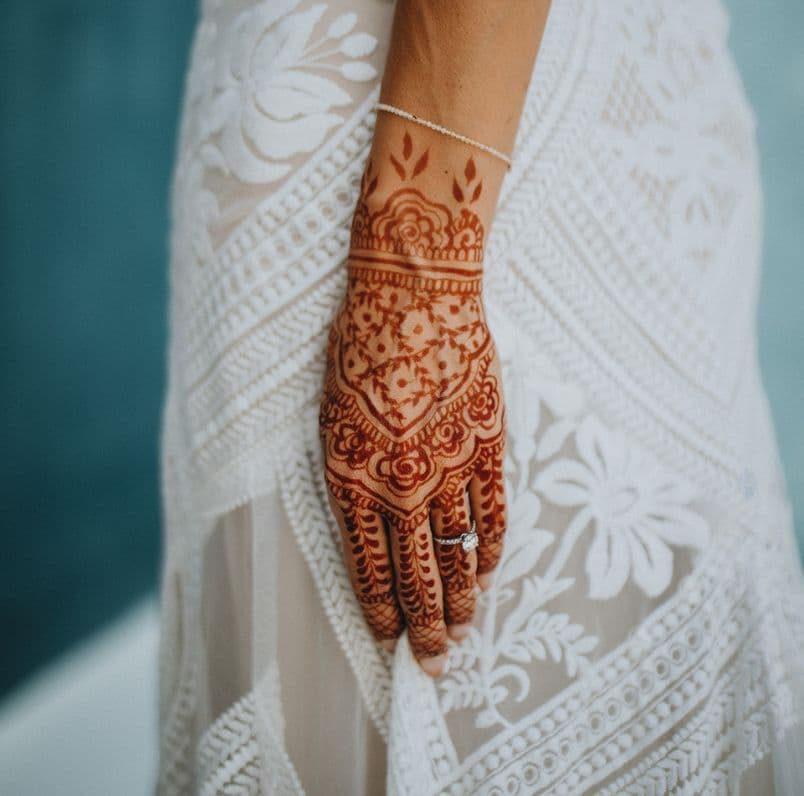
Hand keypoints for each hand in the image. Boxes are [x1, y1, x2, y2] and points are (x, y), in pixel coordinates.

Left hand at [319, 129, 507, 674]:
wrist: (412, 295)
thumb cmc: (360, 347)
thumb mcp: (332, 415)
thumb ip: (350, 472)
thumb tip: (369, 519)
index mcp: (352, 478)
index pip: (369, 566)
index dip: (381, 608)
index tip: (390, 637)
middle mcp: (401, 485)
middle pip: (416, 574)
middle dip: (425, 624)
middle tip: (433, 660)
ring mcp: (449, 467)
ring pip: (458, 552)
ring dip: (461, 595)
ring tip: (464, 626)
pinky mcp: (486, 444)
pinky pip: (494, 511)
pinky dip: (493, 546)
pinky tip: (490, 569)